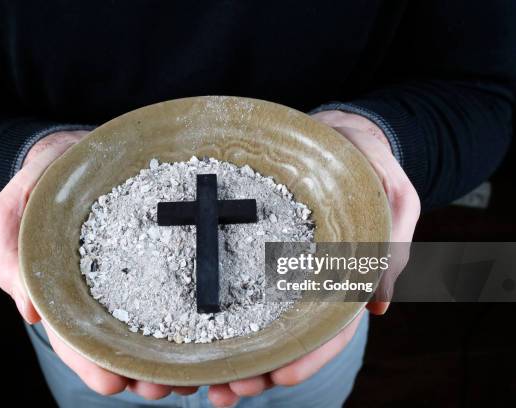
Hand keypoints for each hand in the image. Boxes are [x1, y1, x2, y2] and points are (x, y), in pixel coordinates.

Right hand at [0, 130, 198, 398]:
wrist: (79, 149)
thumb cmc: (46, 177)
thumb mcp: (15, 205)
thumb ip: (8, 245)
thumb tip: (27, 308)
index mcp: (62, 284)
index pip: (71, 332)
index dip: (88, 361)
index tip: (114, 382)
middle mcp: (98, 286)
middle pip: (114, 338)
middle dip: (136, 370)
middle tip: (162, 388)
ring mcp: (131, 272)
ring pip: (146, 324)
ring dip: (164, 355)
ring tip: (189, 375)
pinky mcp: (160, 252)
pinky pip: (174, 287)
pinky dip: (185, 317)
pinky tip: (204, 334)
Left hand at [205, 110, 420, 406]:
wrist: (333, 130)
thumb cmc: (366, 160)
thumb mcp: (392, 195)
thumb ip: (389, 245)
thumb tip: (378, 308)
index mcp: (342, 273)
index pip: (331, 326)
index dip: (309, 355)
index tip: (280, 377)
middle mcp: (306, 276)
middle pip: (286, 334)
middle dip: (262, 367)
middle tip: (228, 392)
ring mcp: (277, 263)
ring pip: (257, 317)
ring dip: (234, 351)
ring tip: (205, 379)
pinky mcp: (251, 243)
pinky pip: (231, 278)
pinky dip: (214, 309)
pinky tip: (191, 332)